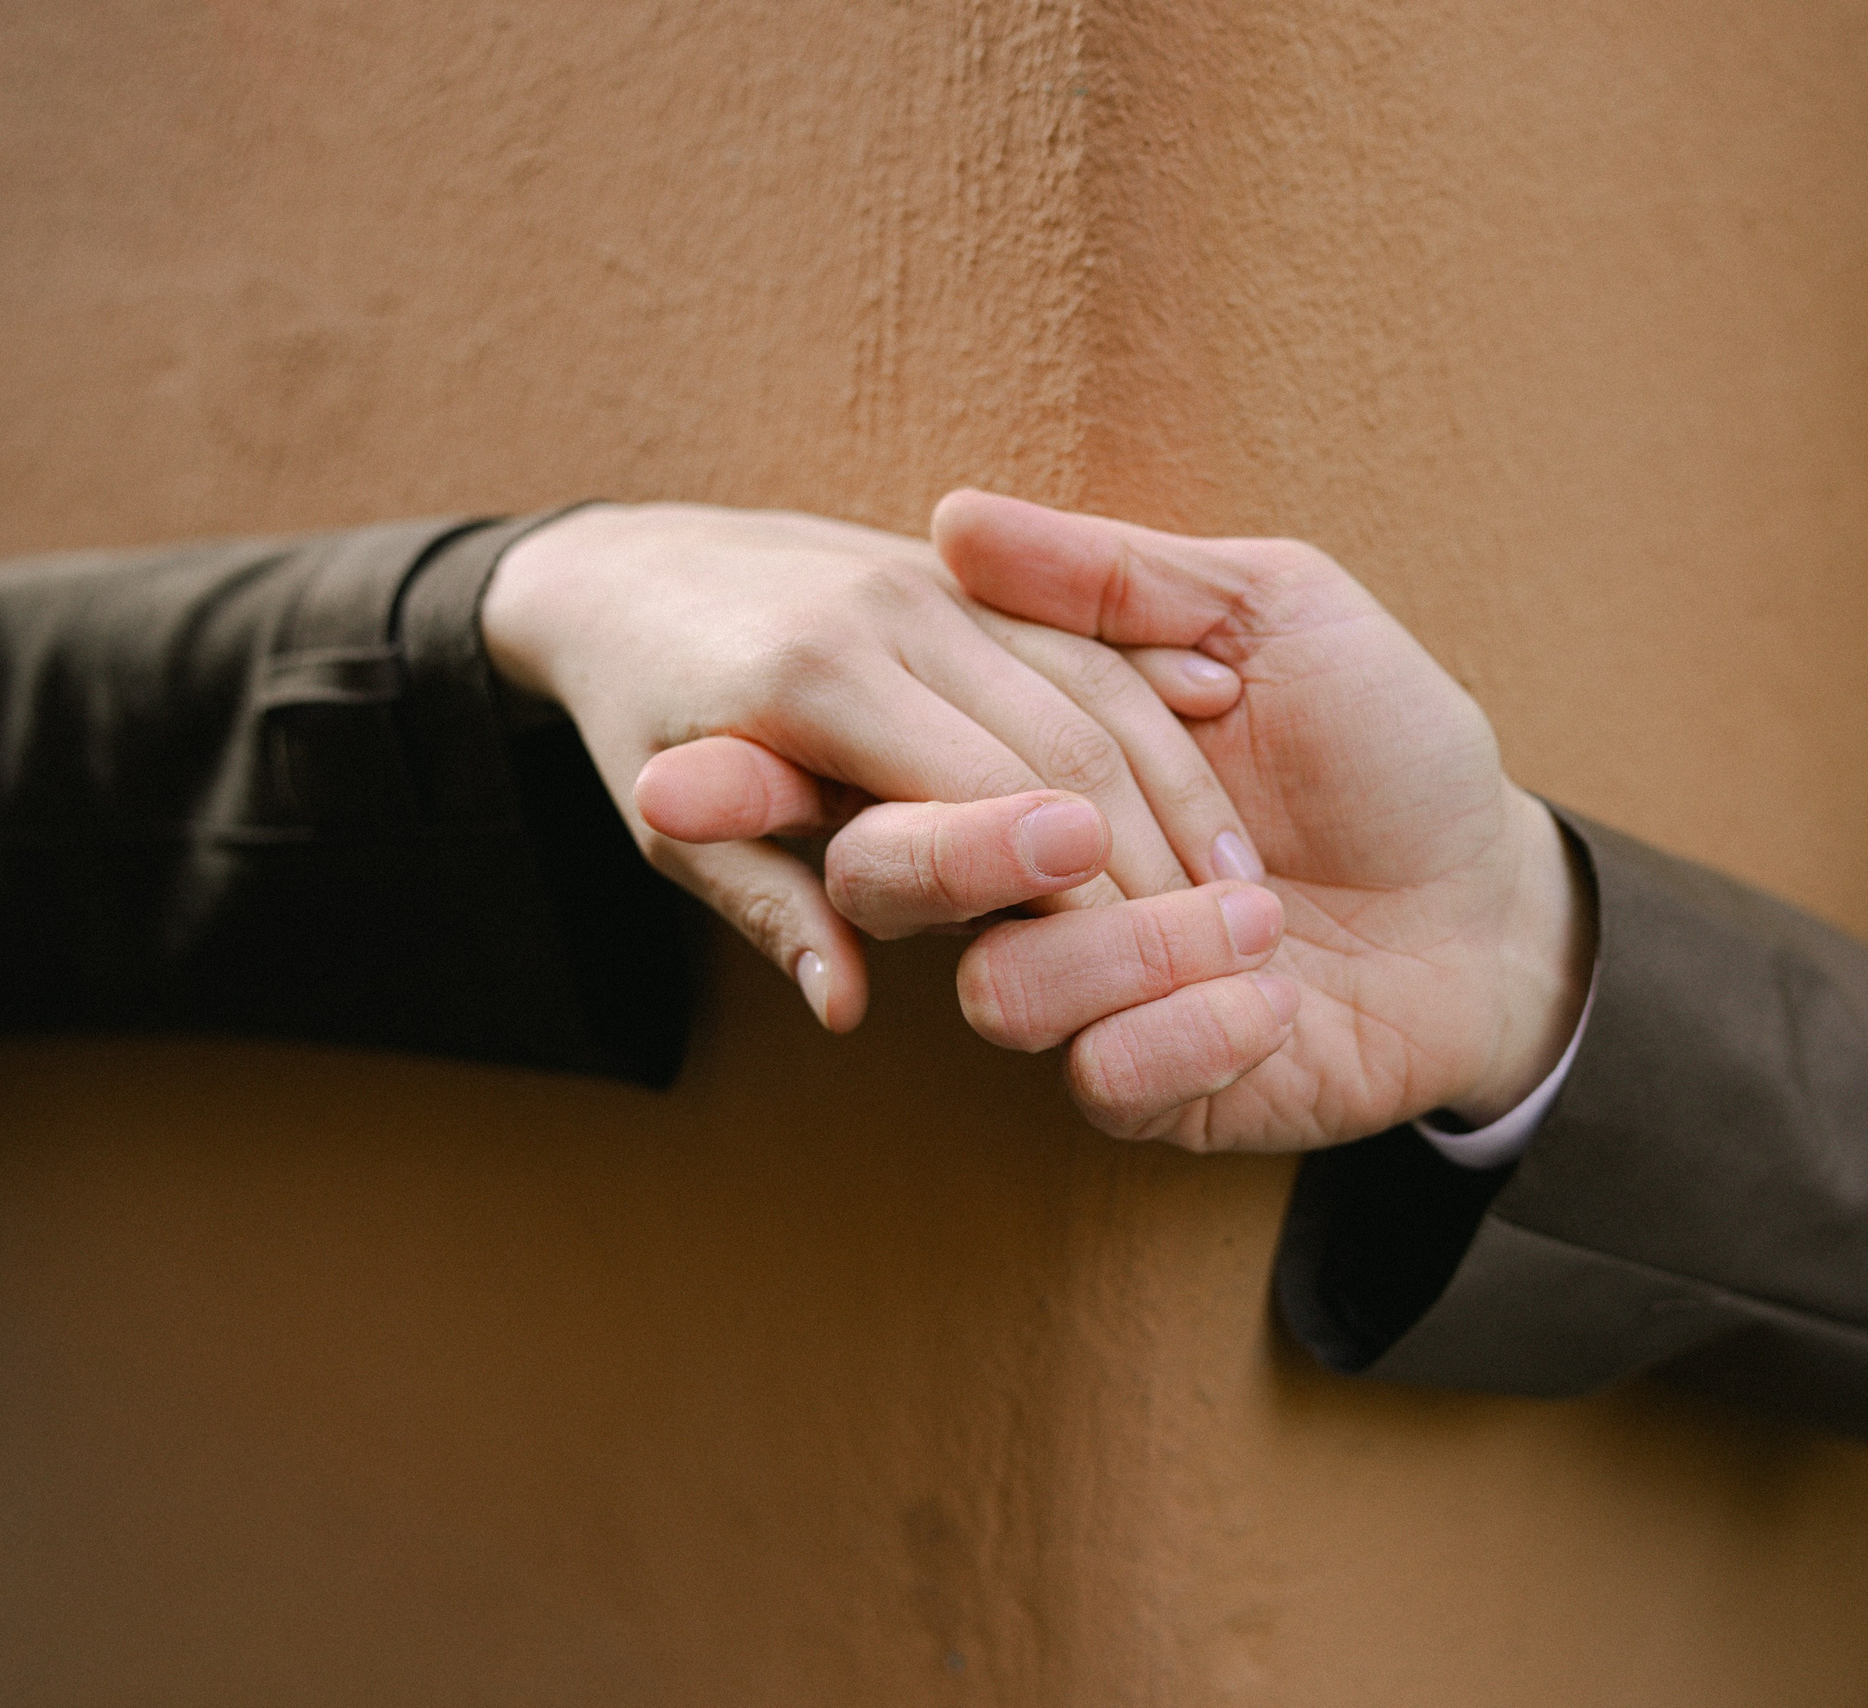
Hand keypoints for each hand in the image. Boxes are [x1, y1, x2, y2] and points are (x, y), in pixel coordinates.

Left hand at [476, 502, 1268, 1029]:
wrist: (624, 564)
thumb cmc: (636, 715)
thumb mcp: (670, 831)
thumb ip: (767, 908)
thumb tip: (842, 1006)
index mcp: (813, 682)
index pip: (993, 798)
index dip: (1088, 893)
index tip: (1157, 966)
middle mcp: (882, 611)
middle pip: (1068, 742)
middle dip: (1157, 854)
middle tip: (1244, 947)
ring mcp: (932, 575)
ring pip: (1098, 683)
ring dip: (1177, 785)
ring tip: (1239, 888)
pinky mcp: (964, 564)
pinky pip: (1090, 627)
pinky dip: (1159, 698)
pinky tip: (1218, 759)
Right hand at [934, 491, 1594, 1150]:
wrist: (1496, 895)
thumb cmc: (1387, 743)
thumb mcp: (1274, 611)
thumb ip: (1120, 577)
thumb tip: (954, 517)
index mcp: (1040, 757)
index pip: (927, 738)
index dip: (978, 723)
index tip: (1143, 705)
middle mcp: (1033, 877)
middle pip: (891, 877)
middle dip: (968, 852)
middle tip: (1088, 831)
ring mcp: (1087, 990)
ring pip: (1001, 993)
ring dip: (1131, 948)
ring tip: (1260, 916)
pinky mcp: (1152, 1085)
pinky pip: (1105, 1076)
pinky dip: (1190, 1031)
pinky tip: (1276, 995)